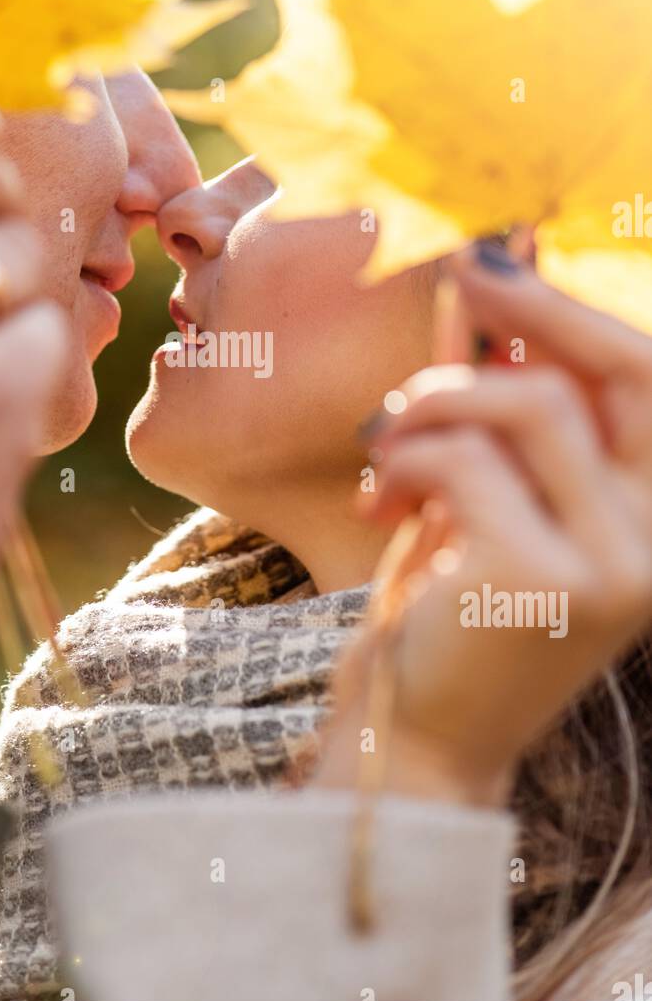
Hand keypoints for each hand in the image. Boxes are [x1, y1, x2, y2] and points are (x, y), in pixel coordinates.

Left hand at [317, 247, 651, 806]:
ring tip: (387, 449)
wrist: (412, 739)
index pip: (650, 380)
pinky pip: (464, 456)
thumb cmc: (449, 612)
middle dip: (536, 305)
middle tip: (465, 274)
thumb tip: (488, 276)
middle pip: (623, 370)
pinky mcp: (539, 580)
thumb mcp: (485, 493)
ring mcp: (612, 564)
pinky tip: (376, 500)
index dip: (575, 310)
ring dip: (435, 403)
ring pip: (528, 402)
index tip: (496, 261)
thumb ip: (496, 398)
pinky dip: (404, 459)